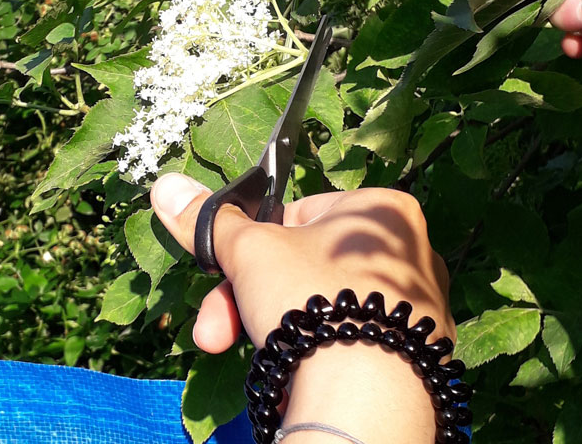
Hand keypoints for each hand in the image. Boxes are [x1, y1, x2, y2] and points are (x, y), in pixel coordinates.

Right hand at [150, 173, 454, 442]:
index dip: (256, 244)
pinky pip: (351, 338)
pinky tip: (299, 371)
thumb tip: (168, 187)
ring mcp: (414, 304)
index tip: (231, 270)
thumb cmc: (314, 298)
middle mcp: (409, 250)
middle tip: (216, 327)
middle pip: (305, 265)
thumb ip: (211, 221)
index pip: (299, 213)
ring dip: (277, 326)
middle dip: (251, 298)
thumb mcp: (250, 250)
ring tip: (258, 353)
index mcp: (382, 209)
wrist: (362, 393)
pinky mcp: (411, 349)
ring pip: (325, 305)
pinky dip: (320, 350)